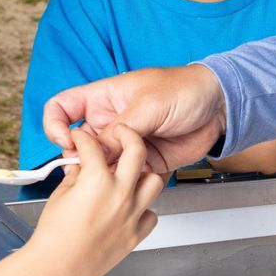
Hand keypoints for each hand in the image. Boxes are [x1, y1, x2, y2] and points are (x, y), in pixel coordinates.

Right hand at [18, 123, 162, 275]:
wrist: (56, 267)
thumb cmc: (54, 236)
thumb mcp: (60, 196)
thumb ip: (74, 176)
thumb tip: (79, 166)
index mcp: (97, 180)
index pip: (94, 145)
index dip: (84, 138)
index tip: (82, 138)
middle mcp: (120, 194)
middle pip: (137, 150)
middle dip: (128, 135)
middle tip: (121, 135)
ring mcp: (131, 214)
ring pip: (154, 181)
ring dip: (143, 174)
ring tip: (131, 175)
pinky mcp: (135, 234)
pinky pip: (151, 214)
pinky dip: (143, 209)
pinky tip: (130, 208)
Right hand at [44, 65, 225, 175]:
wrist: (220, 108)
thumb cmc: (186, 90)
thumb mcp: (149, 105)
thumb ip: (121, 130)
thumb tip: (98, 152)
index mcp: (104, 99)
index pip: (63, 108)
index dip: (56, 125)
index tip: (66, 141)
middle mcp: (111, 123)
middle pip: (79, 144)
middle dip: (81, 159)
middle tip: (92, 168)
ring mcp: (126, 145)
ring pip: (100, 166)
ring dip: (104, 176)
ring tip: (116, 178)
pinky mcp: (143, 162)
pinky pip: (125, 178)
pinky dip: (125, 185)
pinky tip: (133, 184)